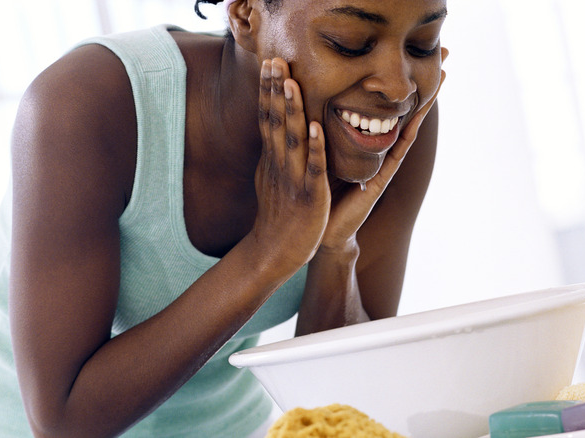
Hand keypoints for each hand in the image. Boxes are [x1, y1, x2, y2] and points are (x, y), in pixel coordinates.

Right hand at [250, 58, 330, 271]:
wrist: (274, 252)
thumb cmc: (278, 216)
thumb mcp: (271, 179)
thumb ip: (274, 155)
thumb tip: (271, 133)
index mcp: (273, 160)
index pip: (268, 118)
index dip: (268, 91)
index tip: (270, 64)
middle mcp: (279, 164)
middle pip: (275, 121)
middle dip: (276, 91)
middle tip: (275, 61)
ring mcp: (293, 179)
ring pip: (292, 139)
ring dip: (291, 111)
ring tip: (292, 83)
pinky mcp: (309, 196)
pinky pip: (313, 169)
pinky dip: (315, 148)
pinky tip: (317, 128)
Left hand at [318, 48, 448, 252]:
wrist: (320, 228)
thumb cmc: (322, 190)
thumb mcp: (325, 150)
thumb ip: (329, 129)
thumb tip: (321, 98)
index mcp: (371, 142)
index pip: (392, 105)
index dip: (406, 80)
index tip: (420, 55)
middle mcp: (383, 149)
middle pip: (409, 109)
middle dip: (426, 82)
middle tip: (445, 54)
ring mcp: (386, 163)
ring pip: (409, 126)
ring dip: (426, 103)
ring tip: (441, 78)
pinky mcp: (379, 179)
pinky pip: (395, 152)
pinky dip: (404, 132)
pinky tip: (414, 114)